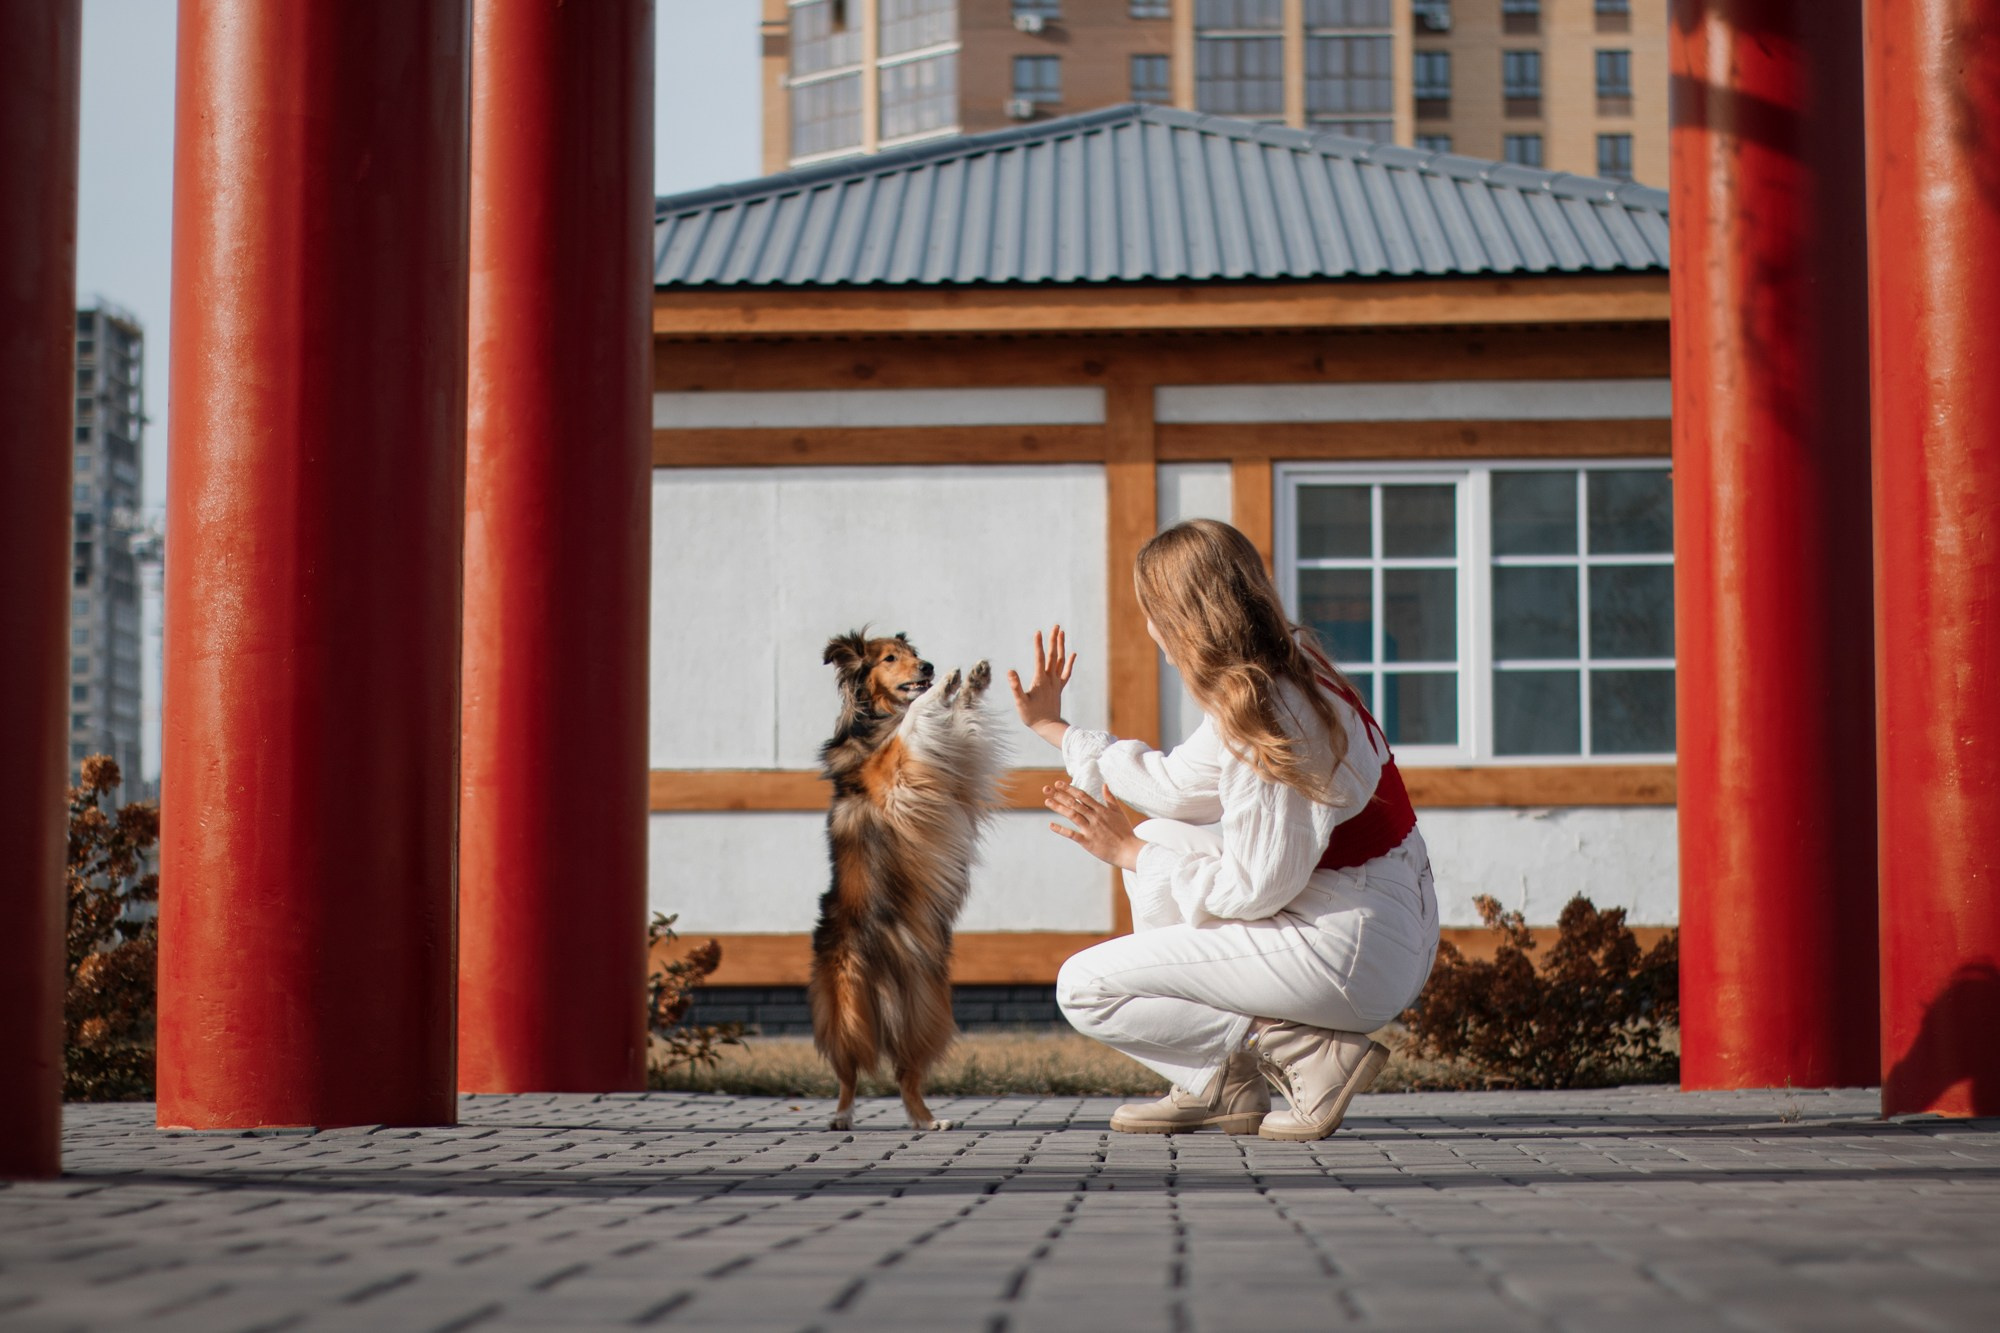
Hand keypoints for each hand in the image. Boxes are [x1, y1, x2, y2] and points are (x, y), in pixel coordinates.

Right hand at [1008, 625, 1075, 748]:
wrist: (1048, 727)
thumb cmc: (1032, 716)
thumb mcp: (1020, 702)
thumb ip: (1016, 686)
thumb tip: (1010, 671)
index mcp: (1040, 680)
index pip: (1039, 658)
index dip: (1038, 645)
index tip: (1038, 631)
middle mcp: (1050, 679)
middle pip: (1053, 655)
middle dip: (1054, 640)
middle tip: (1056, 626)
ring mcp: (1056, 682)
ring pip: (1060, 661)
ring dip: (1061, 646)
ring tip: (1062, 633)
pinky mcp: (1059, 687)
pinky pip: (1066, 672)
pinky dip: (1069, 662)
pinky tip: (1072, 653)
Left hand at [1044, 780, 1144, 870]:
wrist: (1129, 850)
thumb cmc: (1125, 832)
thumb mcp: (1119, 812)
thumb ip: (1110, 799)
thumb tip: (1104, 785)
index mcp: (1101, 810)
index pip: (1083, 796)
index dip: (1070, 789)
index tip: (1058, 784)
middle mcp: (1094, 817)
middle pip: (1074, 803)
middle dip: (1060, 795)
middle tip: (1046, 789)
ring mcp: (1090, 829)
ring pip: (1072, 815)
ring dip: (1059, 807)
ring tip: (1047, 801)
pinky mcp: (1088, 842)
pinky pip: (1072, 834)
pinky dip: (1061, 830)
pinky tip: (1051, 825)